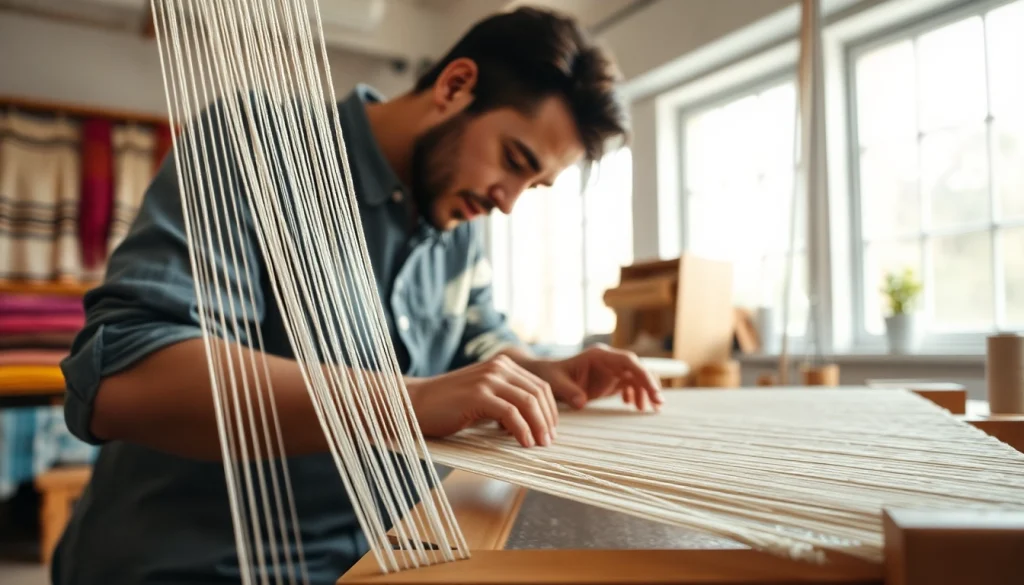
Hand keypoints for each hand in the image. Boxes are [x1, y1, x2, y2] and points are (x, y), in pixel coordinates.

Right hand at [405, 355, 557, 447]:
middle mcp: (498, 367)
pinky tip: (524, 443)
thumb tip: (532, 422)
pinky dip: (522, 430)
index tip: (550, 431)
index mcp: (502, 365)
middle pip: (538, 393)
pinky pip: (510, 414)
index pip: (539, 385)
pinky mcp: (478, 395)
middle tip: (548, 441)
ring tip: (540, 445)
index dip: (550, 410)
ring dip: (539, 426)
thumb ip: (506, 401)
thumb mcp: (483, 397)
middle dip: (548, 419)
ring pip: (528, 402)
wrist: (415, 403)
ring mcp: (488, 379)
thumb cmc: (448, 405)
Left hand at [520, 344, 663, 411]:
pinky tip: (633, 407)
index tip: (653, 392)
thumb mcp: (555, 383)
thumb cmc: (549, 376)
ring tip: (645, 410)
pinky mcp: (611, 379)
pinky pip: (631, 385)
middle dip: (650, 385)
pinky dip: (637, 395)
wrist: (546, 375)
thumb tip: (581, 403)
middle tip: (657, 405)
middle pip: (638, 368)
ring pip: (638, 377)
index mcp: (599, 355)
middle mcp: (609, 360)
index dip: (643, 375)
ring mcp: (612, 369)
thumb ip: (568, 391)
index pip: (628, 361)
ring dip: (645, 392)